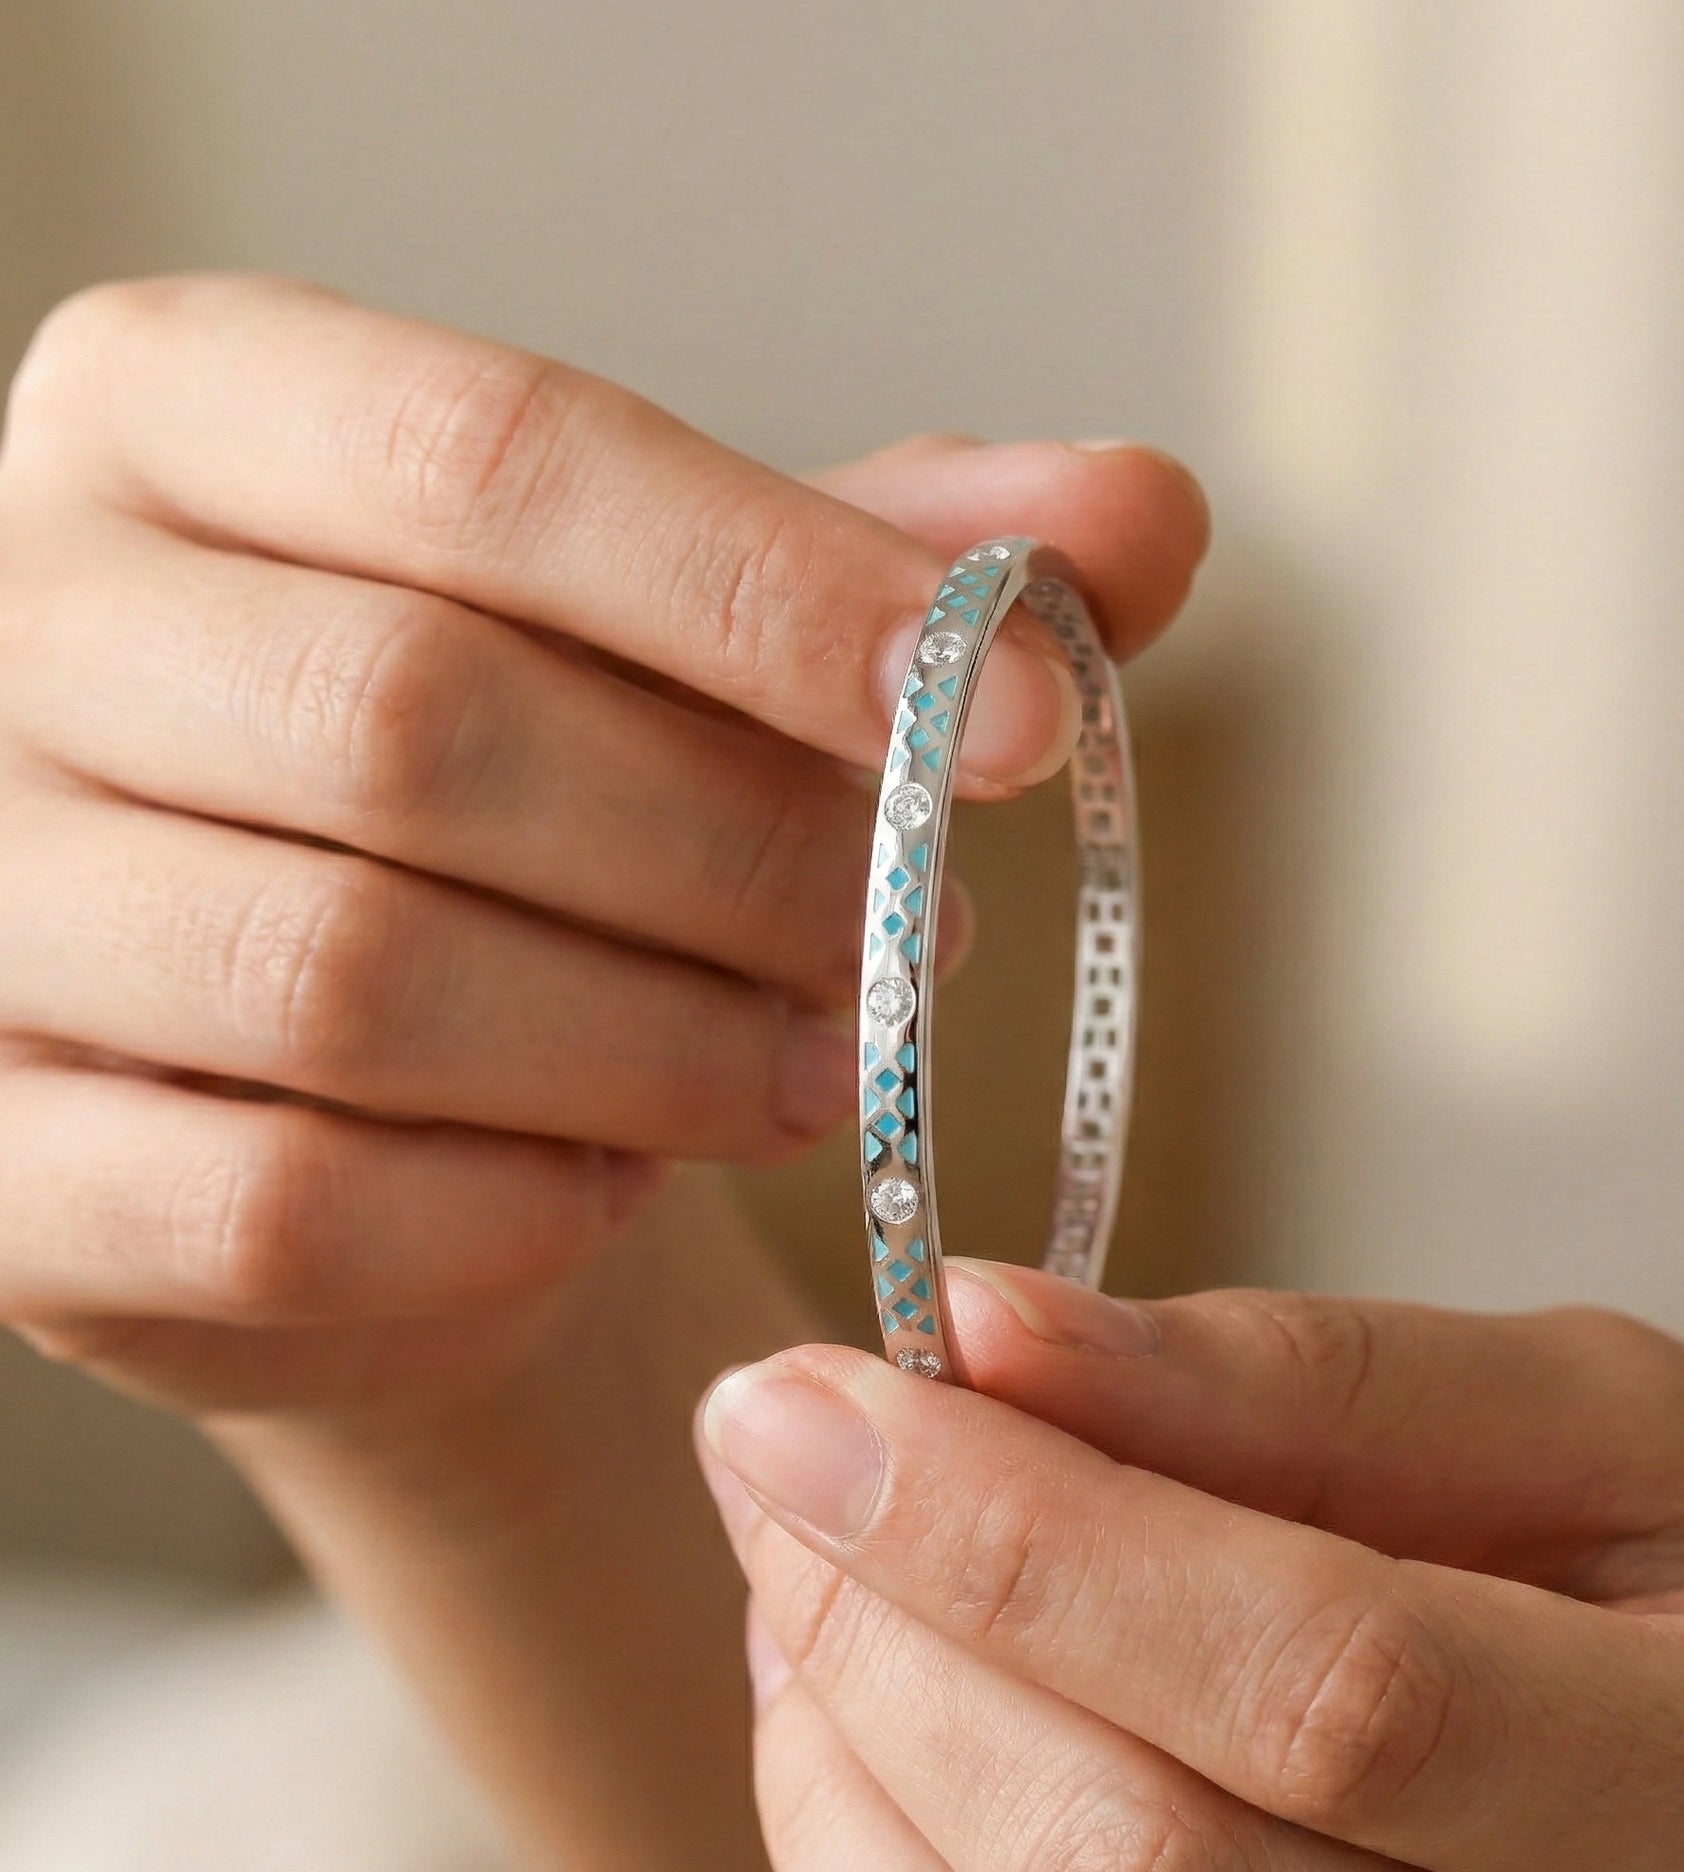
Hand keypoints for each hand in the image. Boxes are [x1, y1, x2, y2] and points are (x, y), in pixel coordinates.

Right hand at [0, 275, 1207, 1419]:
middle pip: (421, 723)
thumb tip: (1142, 517)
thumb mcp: (709, 642)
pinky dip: (502, 1215)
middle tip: (916, 944)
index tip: (1025, 717)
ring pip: (350, 979)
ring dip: (655, 1050)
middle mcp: (22, 623)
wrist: (366, 1071)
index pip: (497, 458)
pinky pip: (278, 1206)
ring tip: (816, 1069)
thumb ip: (902, 565)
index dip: (786, 597)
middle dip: (736, 861)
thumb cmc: (543, 810)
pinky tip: (615, 1183)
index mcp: (191, 415)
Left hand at [699, 1264, 1683, 1871]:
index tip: (804, 1390)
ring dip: (844, 1767)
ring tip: (816, 1570)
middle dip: (890, 1638)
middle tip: (777, 1450)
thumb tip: (989, 1328)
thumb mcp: (1623, 1430)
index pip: (1328, 1687)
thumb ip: (1312, 1381)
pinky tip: (879, 1734)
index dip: (1026, 1538)